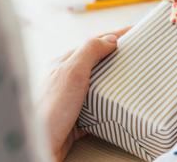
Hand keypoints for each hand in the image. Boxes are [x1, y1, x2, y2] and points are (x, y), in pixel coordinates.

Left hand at [38, 27, 129, 161]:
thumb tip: (110, 39)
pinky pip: (100, 107)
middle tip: (138, 54)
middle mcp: (67, 79)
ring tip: (133, 77)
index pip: (95, 43)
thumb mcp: (72, 72)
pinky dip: (112, 104)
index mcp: (65, 63)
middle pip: (98, 62)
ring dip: (116, 80)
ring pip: (100, 84)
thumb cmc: (49, 109)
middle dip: (118, 56)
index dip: (115, 35)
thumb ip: (90, 52)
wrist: (39, 145)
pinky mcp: (78, 118)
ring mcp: (72, 98)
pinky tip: (120, 104)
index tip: (134, 31)